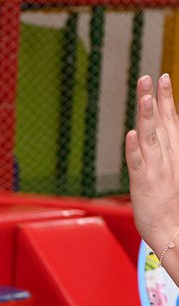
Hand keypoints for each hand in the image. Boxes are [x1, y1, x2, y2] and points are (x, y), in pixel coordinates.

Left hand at [126, 74, 178, 254]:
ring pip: (150, 138)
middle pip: (160, 122)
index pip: (170, 119)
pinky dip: (134, 149)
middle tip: (147, 77)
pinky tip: (130, 135)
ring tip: (143, 98)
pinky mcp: (143, 183)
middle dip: (154, 99)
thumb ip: (167, 148)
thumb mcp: (173, 169)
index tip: (162, 77)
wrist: (174, 229)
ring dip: (146, 118)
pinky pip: (138, 163)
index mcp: (176, 151)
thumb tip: (158, 130)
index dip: (166, 98)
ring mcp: (156, 169)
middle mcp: (168, 156)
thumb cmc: (172, 201)